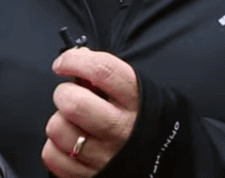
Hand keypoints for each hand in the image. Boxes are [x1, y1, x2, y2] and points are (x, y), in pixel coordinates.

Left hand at [42, 48, 138, 177]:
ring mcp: (107, 155)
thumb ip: (108, 76)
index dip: (74, 61)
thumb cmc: (145, 121)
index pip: (101, 70)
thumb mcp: (139, 93)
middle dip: (64, 94)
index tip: (62, 64)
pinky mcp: (91, 175)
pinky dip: (55, 149)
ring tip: (74, 124)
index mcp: (137, 101)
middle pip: (73, 103)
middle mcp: (123, 129)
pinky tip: (70, 145)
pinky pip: (53, 156)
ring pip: (58, 128)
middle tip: (70, 97)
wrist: (170, 163)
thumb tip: (75, 58)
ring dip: (59, 122)